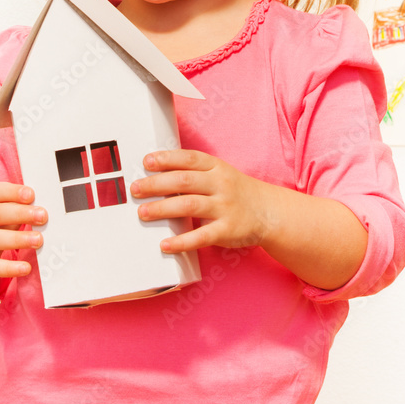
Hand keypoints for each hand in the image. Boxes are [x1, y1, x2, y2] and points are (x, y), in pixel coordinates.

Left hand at [129, 149, 276, 253]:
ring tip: (143, 213)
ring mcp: (225, 207)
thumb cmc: (235, 191)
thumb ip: (193, 173)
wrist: (269, 212)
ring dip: (163, 209)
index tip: (146, 162)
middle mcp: (220, 184)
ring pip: (189, 205)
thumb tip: (156, 176)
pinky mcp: (227, 230)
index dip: (167, 159)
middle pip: (184, 181)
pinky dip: (182, 241)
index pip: (189, 159)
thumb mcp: (219, 174)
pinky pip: (202, 236)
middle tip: (135, 189)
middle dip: (156, 184)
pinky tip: (165, 245)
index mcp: (216, 167)